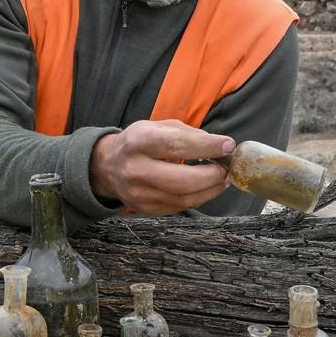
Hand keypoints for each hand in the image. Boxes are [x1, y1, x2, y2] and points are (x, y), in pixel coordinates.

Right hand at [89, 120, 234, 215]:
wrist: (107, 166)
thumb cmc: (139, 142)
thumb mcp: (157, 127)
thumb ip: (187, 133)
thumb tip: (219, 146)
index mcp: (138, 141)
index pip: (176, 145)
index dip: (206, 146)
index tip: (228, 145)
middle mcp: (135, 169)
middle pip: (181, 180)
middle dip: (211, 176)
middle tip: (225, 169)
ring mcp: (138, 194)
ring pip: (182, 199)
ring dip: (209, 190)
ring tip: (222, 179)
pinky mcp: (145, 209)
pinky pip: (179, 207)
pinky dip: (198, 198)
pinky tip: (206, 188)